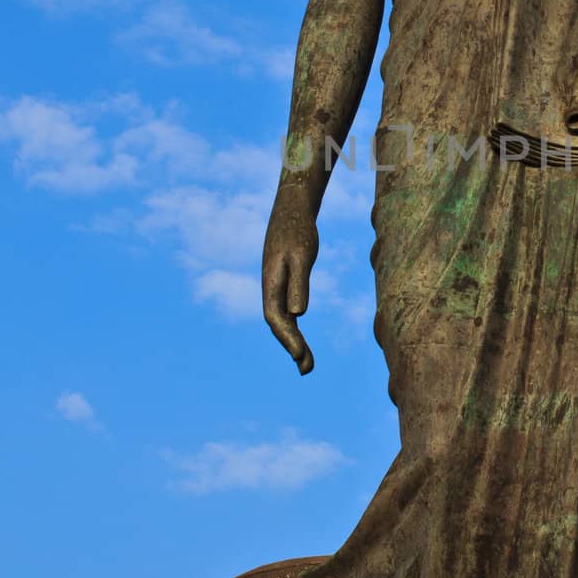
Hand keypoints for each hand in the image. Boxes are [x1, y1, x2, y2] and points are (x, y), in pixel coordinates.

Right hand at [262, 185, 318, 374]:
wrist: (292, 207)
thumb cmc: (299, 230)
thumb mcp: (302, 256)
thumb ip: (299, 284)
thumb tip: (298, 315)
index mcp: (271, 283)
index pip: (277, 319)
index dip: (288, 340)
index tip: (302, 357)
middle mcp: (269, 287)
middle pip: (278, 324)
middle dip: (291, 348)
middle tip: (308, 370)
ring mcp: (274, 285)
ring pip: (281, 320)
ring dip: (292, 342)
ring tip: (306, 364)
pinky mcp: (282, 281)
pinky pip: (284, 310)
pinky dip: (293, 327)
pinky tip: (301, 338)